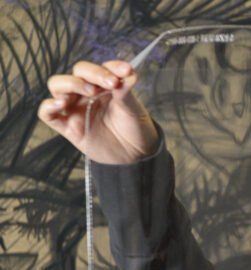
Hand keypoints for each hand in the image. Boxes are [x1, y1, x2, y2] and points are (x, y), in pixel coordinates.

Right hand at [38, 60, 158, 164]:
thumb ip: (127, 93)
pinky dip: (49, 106)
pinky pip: (48, 114)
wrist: (136, 154)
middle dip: (93, 74)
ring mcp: (76, 109)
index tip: (127, 71)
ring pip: (58, 86)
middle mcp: (87, 94)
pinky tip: (61, 103)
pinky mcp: (70, 127)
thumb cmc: (135, 128)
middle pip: (78, 72)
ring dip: (71, 84)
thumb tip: (129, 75)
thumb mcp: (134, 110)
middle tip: (112, 83)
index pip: (100, 68)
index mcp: (104, 86)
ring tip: (91, 92)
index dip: (111, 67)